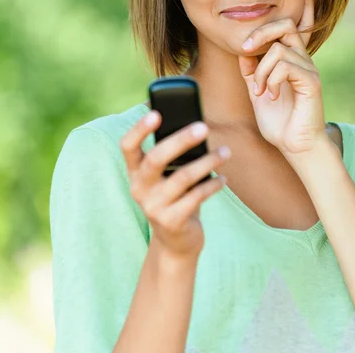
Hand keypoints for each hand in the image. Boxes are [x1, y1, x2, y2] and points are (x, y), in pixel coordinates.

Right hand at [120, 113, 228, 259]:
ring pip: (182, 177)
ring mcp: (153, 206)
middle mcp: (139, 188)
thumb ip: (175, 154)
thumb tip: (197, 125)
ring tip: (226, 152)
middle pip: (156, 158)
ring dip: (208, 161)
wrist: (176, 241)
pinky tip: (224, 178)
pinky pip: (196, 197)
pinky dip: (213, 185)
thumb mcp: (168, 175)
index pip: (128, 146)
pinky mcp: (171, 221)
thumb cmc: (175, 195)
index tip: (156, 113)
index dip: (139, 129)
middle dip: (181, 140)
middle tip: (204, 127)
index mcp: (135, 171)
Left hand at [238, 0, 329, 168]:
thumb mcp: (258, 90)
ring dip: (260, 70)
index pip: (292, 26)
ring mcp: (308, 69)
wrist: (294, 146)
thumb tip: (243, 51)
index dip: (295, 8)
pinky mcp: (311, 82)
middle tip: (245, 49)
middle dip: (260, 32)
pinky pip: (285, 66)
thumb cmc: (278, 120)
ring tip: (258, 90)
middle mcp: (302, 59)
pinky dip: (269, 80)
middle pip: (284, 25)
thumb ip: (252, 70)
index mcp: (290, 58)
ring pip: (279, 48)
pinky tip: (268, 97)